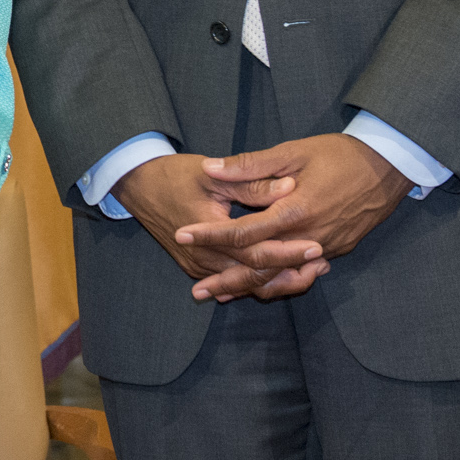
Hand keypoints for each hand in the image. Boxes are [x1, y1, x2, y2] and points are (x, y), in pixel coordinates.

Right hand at [115, 152, 327, 303]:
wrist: (138, 186)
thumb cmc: (176, 175)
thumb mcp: (213, 173)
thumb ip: (252, 182)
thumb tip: (289, 187)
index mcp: (209, 233)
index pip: (255, 253)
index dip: (287, 252)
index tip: (316, 246)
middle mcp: (204, 259)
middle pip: (254, 277)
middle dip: (290, 273)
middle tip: (322, 264)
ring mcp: (199, 267)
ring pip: (246, 285)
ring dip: (278, 281)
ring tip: (311, 270)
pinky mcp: (198, 267)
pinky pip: (233, 281)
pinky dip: (259, 279)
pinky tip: (283, 272)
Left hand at [180, 133, 407, 285]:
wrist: (390, 165)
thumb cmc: (340, 154)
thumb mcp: (293, 152)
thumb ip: (251, 164)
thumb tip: (211, 168)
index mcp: (294, 210)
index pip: (243, 231)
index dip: (210, 236)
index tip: (182, 237)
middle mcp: (309, 236)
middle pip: (260, 267)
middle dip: (226, 281)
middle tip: (196, 292)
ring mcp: (327, 248)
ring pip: (283, 277)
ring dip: (251, 288)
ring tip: (221, 294)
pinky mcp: (339, 250)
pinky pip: (303, 273)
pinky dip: (279, 281)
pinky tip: (261, 284)